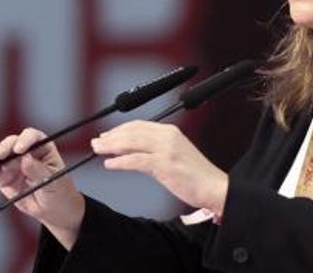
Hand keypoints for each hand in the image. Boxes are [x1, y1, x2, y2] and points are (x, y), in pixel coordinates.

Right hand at [0, 127, 84, 247]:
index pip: (33, 137)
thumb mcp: (53, 182)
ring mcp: (14, 164)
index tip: (20, 149)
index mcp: (43, 148)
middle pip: (13, 143)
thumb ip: (38, 171)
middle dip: (4, 147)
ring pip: (0, 155)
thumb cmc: (59, 192)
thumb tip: (25, 158)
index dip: (25, 139)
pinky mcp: (4, 177)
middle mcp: (26, 152)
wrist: (53, 211)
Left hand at [91, 120, 228, 214]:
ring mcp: (166, 149)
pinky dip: (121, 162)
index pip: (138, 126)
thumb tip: (133, 151)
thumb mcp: (175, 155)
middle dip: (111, 137)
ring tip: (98, 151)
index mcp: (170, 132)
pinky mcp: (165, 164)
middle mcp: (167, 136)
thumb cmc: (196, 176)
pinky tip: (111, 165)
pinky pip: (137, 160)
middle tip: (96, 142)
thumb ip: (156, 149)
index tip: (107, 136)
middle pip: (132, 132)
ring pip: (131, 143)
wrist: (216, 188)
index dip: (119, 130)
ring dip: (112, 147)